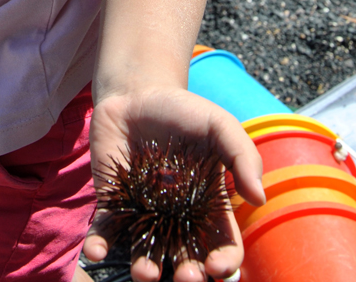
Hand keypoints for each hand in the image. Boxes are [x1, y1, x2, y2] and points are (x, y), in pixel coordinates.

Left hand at [83, 87, 264, 281]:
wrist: (136, 92)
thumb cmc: (182, 110)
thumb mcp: (219, 125)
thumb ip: (242, 155)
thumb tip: (259, 198)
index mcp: (206, 205)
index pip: (222, 244)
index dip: (224, 262)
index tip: (217, 266)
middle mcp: (176, 217)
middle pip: (185, 258)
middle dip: (187, 274)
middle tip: (185, 276)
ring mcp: (143, 213)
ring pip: (145, 253)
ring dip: (146, 271)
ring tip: (146, 274)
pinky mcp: (112, 202)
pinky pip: (105, 231)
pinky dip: (99, 245)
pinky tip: (96, 251)